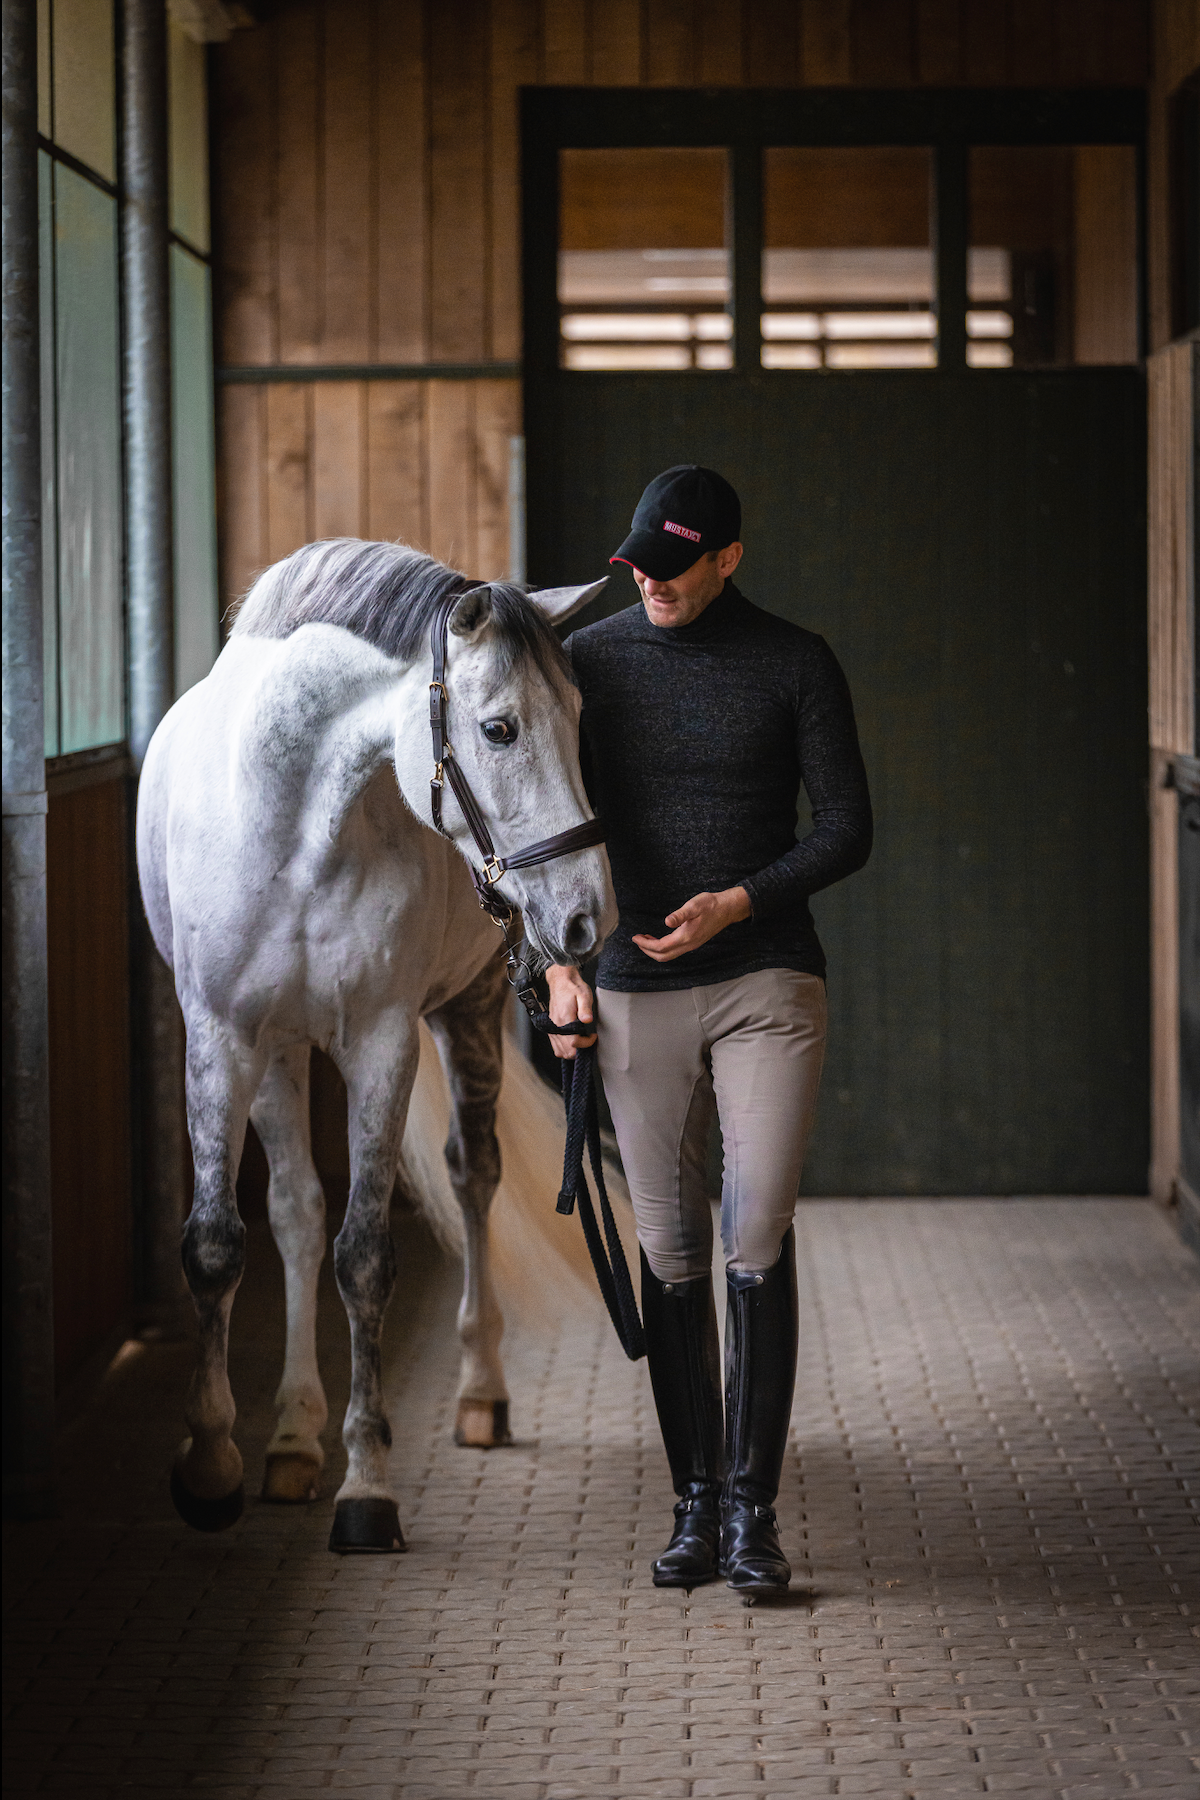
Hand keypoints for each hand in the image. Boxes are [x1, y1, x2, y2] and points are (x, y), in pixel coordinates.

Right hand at [546, 963, 596, 1058]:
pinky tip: (573, 1042)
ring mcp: (552, 1028)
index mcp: (564, 1019)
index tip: (593, 1036)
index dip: (586, 1043)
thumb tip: (587, 1020)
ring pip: (560, 1052)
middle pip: (566, 1051)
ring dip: (572, 1051)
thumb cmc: (572, 988)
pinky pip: (555, 1046)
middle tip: (588, 1040)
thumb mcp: (583, 995)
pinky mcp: (551, 1028)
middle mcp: (555, 1026)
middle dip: (580, 1050)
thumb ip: (585, 1008)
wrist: (561, 981)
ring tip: (582, 1041)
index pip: (574, 1043)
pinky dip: (564, 1049)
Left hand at [632, 886, 750, 962]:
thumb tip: (667, 921)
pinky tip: (660, 938)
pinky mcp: (694, 942)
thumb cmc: (711, 905)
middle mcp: (688, 945)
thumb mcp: (694, 905)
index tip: (635, 937)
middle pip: (663, 956)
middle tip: (637, 940)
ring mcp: (692, 945)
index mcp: (686, 937)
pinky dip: (663, 948)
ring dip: (655, 950)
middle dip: (647, 950)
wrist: (727, 909)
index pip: (660, 947)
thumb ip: (680, 914)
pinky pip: (675, 951)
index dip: (646, 944)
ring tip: (645, 939)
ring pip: (669, 955)